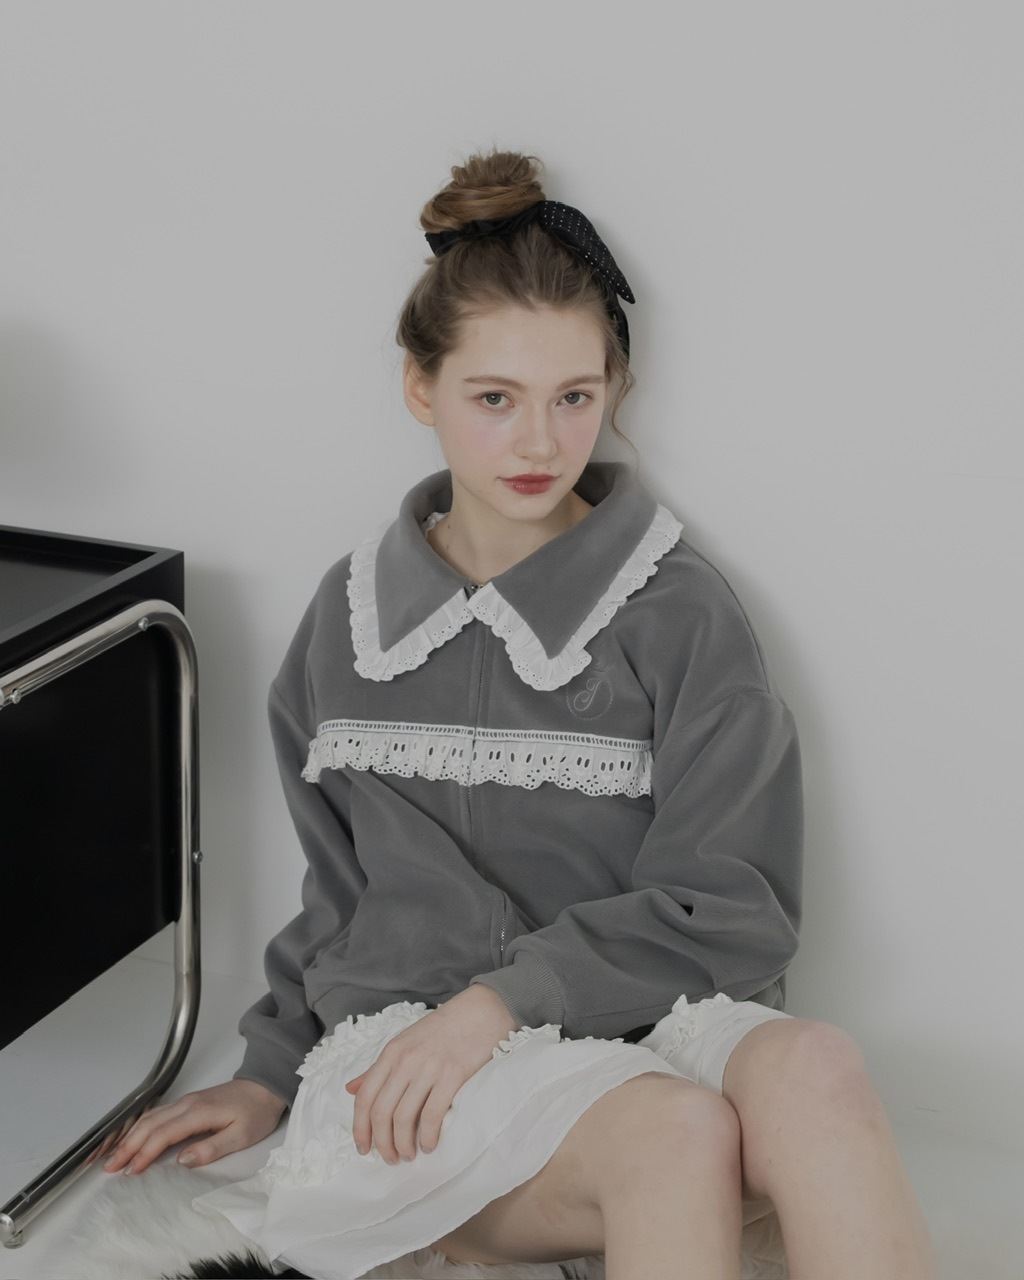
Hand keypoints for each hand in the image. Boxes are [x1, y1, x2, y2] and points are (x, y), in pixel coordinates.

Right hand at [102, 1078, 286, 1174]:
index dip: (144, 1154)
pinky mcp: (190, 1102)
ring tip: (115, 1156)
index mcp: (199, 1112)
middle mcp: (188, 1103)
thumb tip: (182, 1160)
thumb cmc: (257, 1111)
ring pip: (151, 1117)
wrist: (267, 1085)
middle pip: (150, 1125)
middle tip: (110, 1168)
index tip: (130, 1172)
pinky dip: (142, 1126)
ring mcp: (188, 1100)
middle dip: (128, 1146)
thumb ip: (212, 1149)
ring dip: (131, 1136)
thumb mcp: (241, 1135)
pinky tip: (135, 1136)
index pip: (163, 1135)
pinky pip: (159, 1113)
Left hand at [345, 985, 515, 1165]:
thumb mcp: (405, 1042)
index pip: (365, 1097)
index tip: (363, 1148)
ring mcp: (428, 1068)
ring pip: (403, 1118)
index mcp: (391, 1053)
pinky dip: (427, 1137)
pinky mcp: (453, 1075)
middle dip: (382, 1143)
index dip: (360, 1128)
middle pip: (381, 1112)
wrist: (482, 1009)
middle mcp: (405, 1061)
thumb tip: (351, 1089)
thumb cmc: (444, 1028)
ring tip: (409, 1154)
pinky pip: (432, 1115)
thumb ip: (379, 1068)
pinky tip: (430, 1144)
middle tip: (390, 1158)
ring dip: (403, 1145)